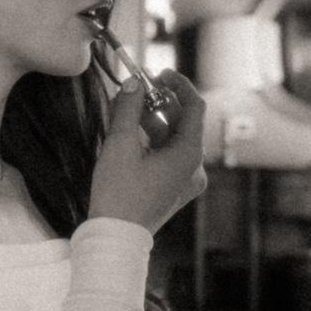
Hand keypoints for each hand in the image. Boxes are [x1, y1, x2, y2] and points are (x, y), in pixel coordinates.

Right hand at [88, 70, 206, 233]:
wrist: (115, 236)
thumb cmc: (118, 193)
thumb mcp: (120, 144)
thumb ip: (129, 108)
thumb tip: (134, 83)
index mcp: (188, 154)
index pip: (194, 107)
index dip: (178, 84)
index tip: (159, 73)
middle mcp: (194, 167)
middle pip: (184, 123)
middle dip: (161, 103)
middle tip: (138, 89)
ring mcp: (186, 180)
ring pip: (174, 139)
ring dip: (154, 121)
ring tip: (128, 110)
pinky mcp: (174, 189)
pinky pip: (169, 156)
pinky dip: (154, 141)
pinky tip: (132, 134)